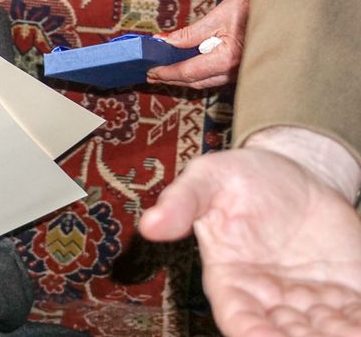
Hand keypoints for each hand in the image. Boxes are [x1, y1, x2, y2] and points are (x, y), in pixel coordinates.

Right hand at [139, 147, 360, 335]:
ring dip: (337, 335)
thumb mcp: (208, 178)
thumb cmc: (239, 176)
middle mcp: (270, 297)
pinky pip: (354, 315)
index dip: (251, 332)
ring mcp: (309, 297)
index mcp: (230, 278)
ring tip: (351, 333)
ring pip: (322, 331)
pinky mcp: (346, 290)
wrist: (292, 169)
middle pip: (284, 333)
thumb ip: (182, 202)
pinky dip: (358, 323)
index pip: (238, 317)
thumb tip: (149, 225)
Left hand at [147, 0, 252, 87]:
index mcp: (228, 58)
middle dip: (172, 78)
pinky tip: (188, 64)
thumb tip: (166, 42)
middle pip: (196, 81)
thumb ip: (191, 33)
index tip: (150, 71)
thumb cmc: (257, 2)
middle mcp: (237, 71)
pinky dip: (200, 72)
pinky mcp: (246, 68)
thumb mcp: (219, 15)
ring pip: (207, 80)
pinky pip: (218, 75)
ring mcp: (243, 72)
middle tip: (151, 74)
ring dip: (185, 76)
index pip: (189, 72)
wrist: (288, 2)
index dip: (166, 73)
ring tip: (165, 70)